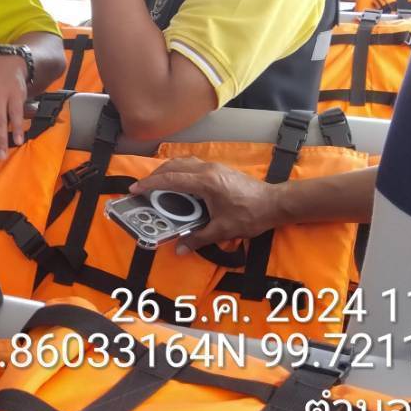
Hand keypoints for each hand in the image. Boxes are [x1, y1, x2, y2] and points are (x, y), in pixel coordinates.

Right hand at [131, 158, 283, 251]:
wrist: (275, 203)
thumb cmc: (250, 215)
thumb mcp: (223, 230)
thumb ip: (198, 238)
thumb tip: (180, 249)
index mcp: (205, 182)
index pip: (170, 179)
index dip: (150, 184)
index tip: (135, 189)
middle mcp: (207, 170)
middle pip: (173, 166)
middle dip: (155, 175)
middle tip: (143, 187)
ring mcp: (214, 167)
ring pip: (183, 162)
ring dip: (167, 170)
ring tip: (157, 183)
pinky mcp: (219, 168)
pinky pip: (192, 164)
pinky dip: (179, 170)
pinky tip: (179, 181)